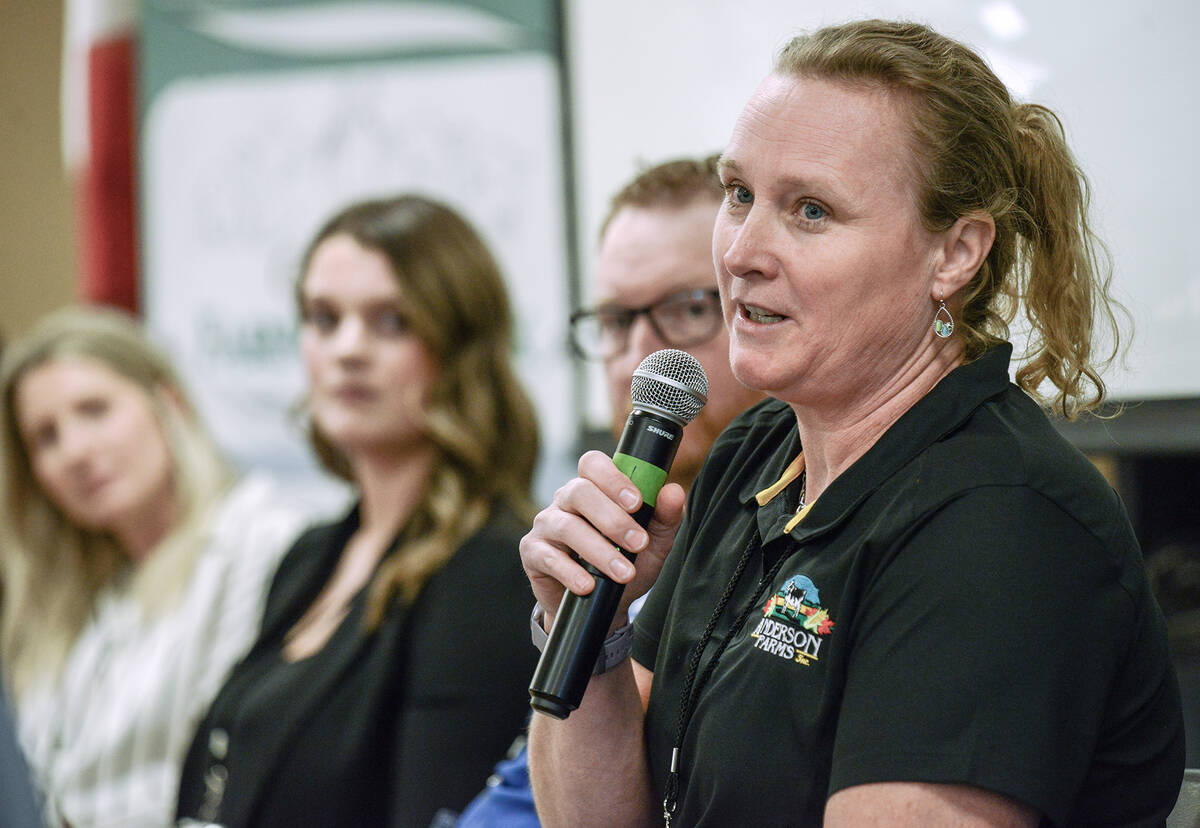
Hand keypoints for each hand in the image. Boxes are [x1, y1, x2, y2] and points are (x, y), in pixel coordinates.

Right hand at [520, 450, 685, 629]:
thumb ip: (664, 518)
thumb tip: (674, 492)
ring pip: (566, 526)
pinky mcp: (533, 552)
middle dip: (612, 518)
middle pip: (579, 492)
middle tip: (638, 542)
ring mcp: (546, 524)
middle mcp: (565, 500)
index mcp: (593, 488)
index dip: (613, 479)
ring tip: (624, 572)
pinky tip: (589, 585)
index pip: (593, 464)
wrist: (603, 607)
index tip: (637, 503)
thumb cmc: (625, 563)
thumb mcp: (653, 545)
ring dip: (599, 550)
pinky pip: (548, 557)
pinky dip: (570, 572)